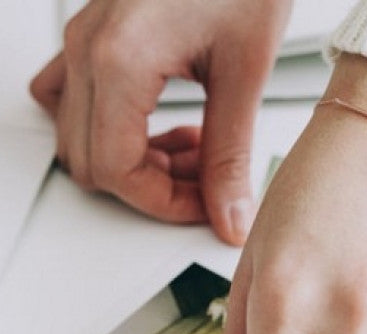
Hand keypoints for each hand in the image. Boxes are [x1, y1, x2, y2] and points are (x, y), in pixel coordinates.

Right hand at [30, 0, 290, 244]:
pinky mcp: (98, 41)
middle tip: (203, 178)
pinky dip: (119, 133)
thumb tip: (230, 216)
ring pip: (85, 141)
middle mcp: (89, 53)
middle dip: (154, 187)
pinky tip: (159, 123)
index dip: (163, 203)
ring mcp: (86, 44)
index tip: (204, 206)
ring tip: (191, 148)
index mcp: (120, 60)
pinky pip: (80, 105)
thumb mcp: (244, 73)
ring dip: (138, 162)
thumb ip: (231, 156)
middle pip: (94, 164)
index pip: (118, 172)